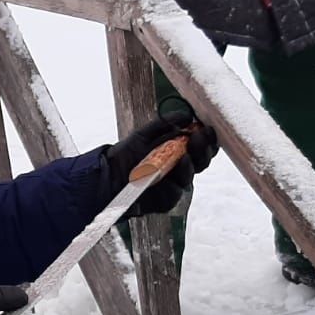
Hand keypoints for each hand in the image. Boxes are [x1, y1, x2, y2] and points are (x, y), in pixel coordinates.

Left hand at [102, 115, 218, 218]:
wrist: (108, 175)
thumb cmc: (127, 154)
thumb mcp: (144, 134)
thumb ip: (164, 124)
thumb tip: (187, 115)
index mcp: (178, 153)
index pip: (199, 147)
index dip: (206, 139)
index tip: (207, 128)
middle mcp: (179, 170)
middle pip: (201, 161)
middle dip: (204, 148)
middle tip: (202, 136)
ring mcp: (174, 185)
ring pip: (191, 174)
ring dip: (193, 161)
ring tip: (190, 148)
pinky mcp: (167, 199)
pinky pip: (176, 190)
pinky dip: (178, 178)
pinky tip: (179, 164)